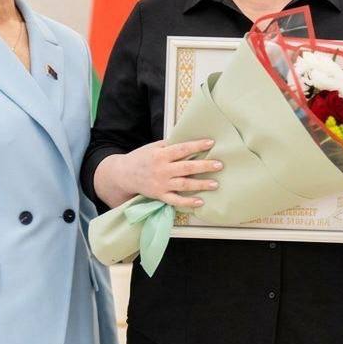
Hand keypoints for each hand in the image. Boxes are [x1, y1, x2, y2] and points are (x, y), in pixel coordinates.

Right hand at [96, 139, 221, 209]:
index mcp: (161, 155)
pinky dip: (187, 202)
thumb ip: (169, 145)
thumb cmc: (140, 158)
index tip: (211, 142)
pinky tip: (200, 201)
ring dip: (201, 184)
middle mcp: (162, 170)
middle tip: (219, 165)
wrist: (123, 175)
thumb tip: (187, 141)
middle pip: (187, 168)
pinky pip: (175, 201)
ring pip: (184, 184)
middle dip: (204, 166)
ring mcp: (161, 184)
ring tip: (215, 184)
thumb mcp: (153, 147)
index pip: (182, 149)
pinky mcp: (159, 195)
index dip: (196, 146)